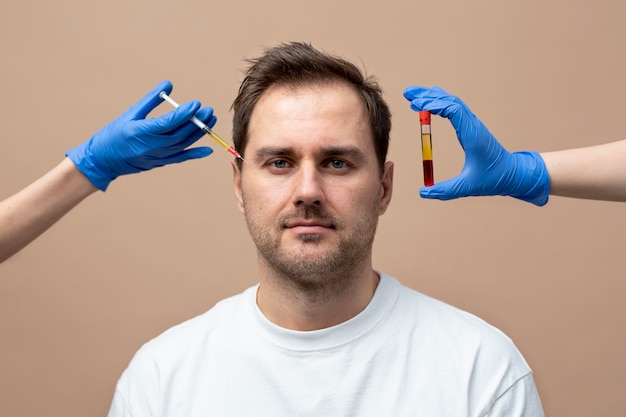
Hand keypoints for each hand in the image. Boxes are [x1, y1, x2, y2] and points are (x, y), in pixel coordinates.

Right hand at [66, 80, 215, 190]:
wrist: (103, 162)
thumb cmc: (113, 134)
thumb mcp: (130, 114)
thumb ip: (150, 100)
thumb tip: (168, 85)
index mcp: (140, 132)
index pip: (167, 123)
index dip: (184, 114)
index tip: (196, 104)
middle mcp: (150, 146)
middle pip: (179, 134)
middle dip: (196, 122)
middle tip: (208, 110)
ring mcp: (157, 157)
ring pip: (183, 145)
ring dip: (199, 133)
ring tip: (211, 120)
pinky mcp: (160, 163)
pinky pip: (181, 158)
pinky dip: (195, 154)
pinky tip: (208, 149)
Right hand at [403, 86, 549, 205]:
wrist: (514, 174)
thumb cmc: (494, 179)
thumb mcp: (468, 187)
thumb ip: (445, 191)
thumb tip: (423, 193)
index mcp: (472, 135)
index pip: (453, 110)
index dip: (434, 105)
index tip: (417, 105)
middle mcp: (473, 125)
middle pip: (449, 101)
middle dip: (428, 95)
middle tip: (408, 94)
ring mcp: (472, 124)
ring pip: (451, 102)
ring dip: (432, 97)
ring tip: (413, 97)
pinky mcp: (470, 127)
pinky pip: (454, 109)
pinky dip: (439, 104)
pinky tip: (428, 106)